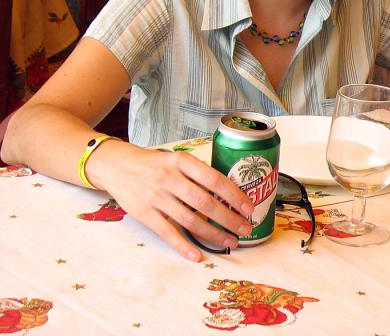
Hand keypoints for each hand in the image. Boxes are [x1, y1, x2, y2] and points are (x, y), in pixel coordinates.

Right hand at [90, 141, 254, 261]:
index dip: (234, 195)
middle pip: (205, 203)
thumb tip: (230, 191)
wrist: (116, 166)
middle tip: (245, 228)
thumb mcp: (176, 158)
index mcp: (181, 161)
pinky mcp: (144, 214)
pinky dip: (184, 246)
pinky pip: (168, 233)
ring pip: (190, 220)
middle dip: (229, 218)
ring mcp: (156, 197)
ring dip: (213, 234)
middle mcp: (169, 179)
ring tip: (230, 241)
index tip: (248, 207)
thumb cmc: (154, 163)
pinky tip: (198, 254)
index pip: (214, 179)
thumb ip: (197, 173)